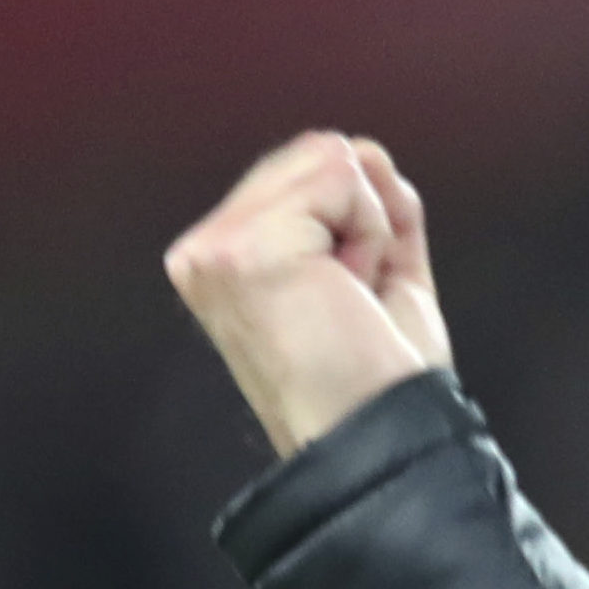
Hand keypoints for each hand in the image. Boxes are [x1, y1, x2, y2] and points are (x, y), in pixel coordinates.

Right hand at [162, 131, 450, 456]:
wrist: (379, 438)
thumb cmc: (381, 377)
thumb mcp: (383, 274)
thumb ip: (372, 207)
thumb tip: (366, 150)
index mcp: (227, 257)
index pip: (310, 174)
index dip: (364, 227)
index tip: (358, 300)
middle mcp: (205, 250)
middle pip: (320, 155)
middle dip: (367, 224)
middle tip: (356, 302)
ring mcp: (216, 246)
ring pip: (332, 160)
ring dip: (371, 232)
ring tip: (351, 299)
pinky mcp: (242, 248)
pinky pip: (342, 180)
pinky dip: (372, 236)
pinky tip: (351, 291)